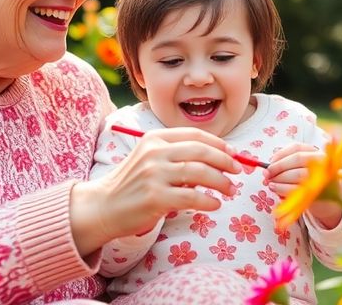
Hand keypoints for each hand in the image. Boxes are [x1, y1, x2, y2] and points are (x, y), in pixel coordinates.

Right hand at [70, 127, 241, 254]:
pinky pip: (192, 197)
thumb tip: (216, 156)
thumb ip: (176, 154)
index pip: (195, 135)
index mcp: (155, 138)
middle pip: (201, 151)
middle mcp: (155, 152)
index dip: (219, 144)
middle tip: (238, 171)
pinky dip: (208, 201)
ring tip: (230, 190)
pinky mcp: (155, 198)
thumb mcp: (150, 158)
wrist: (103, 206)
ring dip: (221, 182)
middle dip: (225, 161)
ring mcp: (154, 174)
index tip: (233, 154)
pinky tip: (214, 205)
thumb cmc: (132, 183)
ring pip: (200, 173)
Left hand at [264, 143, 341, 228]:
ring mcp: (323, 177)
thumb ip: (288, 163)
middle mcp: (323, 162)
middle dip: (279, 166)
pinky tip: (275, 188)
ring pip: (299, 174)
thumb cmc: (309, 181)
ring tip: (270, 182)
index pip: (297, 147)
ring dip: (280, 178)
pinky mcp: (319, 192)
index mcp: (316, 152)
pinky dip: (283, 188)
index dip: (281, 153)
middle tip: (267, 173)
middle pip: (298, 158)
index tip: (270, 161)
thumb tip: (269, 165)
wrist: (326, 200)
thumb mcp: (301, 168)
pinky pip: (299, 189)